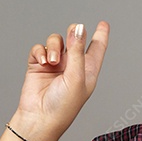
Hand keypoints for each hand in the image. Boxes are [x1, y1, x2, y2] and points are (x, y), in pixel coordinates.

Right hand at [13, 21, 109, 140]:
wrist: (40, 117)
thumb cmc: (64, 104)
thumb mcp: (76, 77)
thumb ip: (78, 50)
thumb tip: (79, 28)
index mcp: (88, 70)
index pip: (97, 48)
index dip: (100, 35)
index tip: (103, 23)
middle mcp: (72, 65)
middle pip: (75, 38)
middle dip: (73, 32)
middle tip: (73, 33)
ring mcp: (55, 64)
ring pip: (56, 40)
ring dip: (55, 46)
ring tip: (53, 62)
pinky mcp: (38, 65)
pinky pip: (40, 48)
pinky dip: (41, 51)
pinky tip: (43, 62)